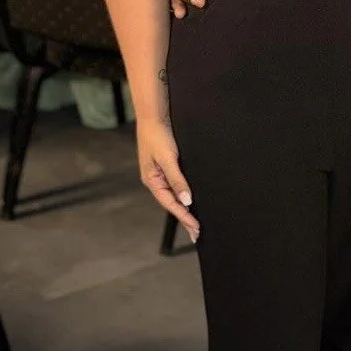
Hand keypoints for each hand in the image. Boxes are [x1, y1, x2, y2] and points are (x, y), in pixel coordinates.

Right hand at [137, 118, 199, 240]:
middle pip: (172, 204)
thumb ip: (177, 179)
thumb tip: (186, 200)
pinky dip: (185, 196)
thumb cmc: (158, 135)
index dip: (184, 217)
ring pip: (175, 196)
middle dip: (185, 219)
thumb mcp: (168, 158)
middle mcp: (156, 180)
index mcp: (152, 180)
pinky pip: (177, 185)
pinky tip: (192, 202)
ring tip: (196, 224)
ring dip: (185, 209)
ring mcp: (161, 174)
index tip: (196, 228)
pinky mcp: (168, 166)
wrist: (154, 115)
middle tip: (197, 234)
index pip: (170, 204)